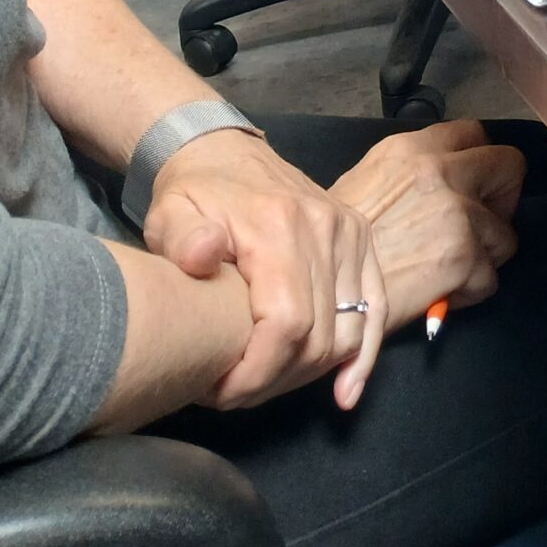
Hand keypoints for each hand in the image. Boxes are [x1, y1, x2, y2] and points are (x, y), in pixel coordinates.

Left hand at [145, 130, 386, 413]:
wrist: (224, 153)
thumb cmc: (192, 193)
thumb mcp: (171, 214)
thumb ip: (183, 239)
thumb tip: (203, 255)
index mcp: (279, 226)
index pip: (288, 324)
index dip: (258, 373)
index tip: (220, 392)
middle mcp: (325, 228)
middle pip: (319, 335)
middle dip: (275, 381)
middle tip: (232, 394)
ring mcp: (349, 233)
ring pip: (348, 329)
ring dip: (309, 373)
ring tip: (266, 385)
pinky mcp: (360, 239)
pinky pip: (376, 307)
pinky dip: (363, 355)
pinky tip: (346, 391)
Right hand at [330, 121, 524, 327]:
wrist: (322, 297)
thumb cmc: (334, 247)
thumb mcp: (367, 183)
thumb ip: (411, 172)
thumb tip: (443, 182)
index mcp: (413, 149)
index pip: (474, 133)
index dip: (479, 163)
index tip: (471, 188)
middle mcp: (440, 172)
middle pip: (510, 167)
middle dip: (501, 200)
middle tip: (478, 228)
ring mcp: (457, 213)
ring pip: (505, 235)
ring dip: (483, 256)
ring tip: (447, 271)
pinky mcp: (465, 256)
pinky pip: (489, 279)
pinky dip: (469, 292)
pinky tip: (438, 294)